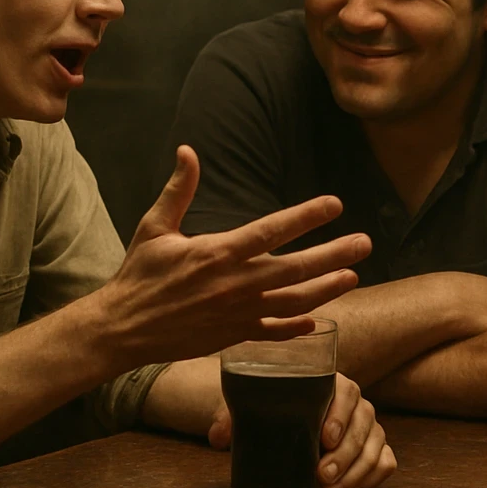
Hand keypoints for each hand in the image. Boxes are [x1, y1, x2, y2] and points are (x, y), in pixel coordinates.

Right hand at [93, 146, 371, 367]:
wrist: (122, 328)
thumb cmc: (139, 275)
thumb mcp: (155, 227)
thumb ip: (178, 190)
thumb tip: (188, 151)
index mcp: (218, 253)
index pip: (272, 230)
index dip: (306, 216)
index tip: (335, 204)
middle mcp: (235, 285)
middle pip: (295, 269)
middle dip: (333, 255)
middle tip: (364, 243)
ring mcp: (237, 314)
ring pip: (293, 302)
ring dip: (326, 289)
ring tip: (352, 276)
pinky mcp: (232, 336)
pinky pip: (272, 333)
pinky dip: (296, 327)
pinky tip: (317, 319)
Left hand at [208, 374, 396, 487]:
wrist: (287, 416)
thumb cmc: (272, 408)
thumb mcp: (251, 407)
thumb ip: (233, 417)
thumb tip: (218, 437)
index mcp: (330, 384)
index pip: (347, 392)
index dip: (341, 414)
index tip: (325, 437)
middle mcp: (356, 404)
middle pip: (364, 423)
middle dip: (346, 454)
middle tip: (321, 476)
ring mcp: (369, 427)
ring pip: (376, 446)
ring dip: (356, 472)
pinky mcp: (376, 448)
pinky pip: (386, 462)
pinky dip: (373, 477)